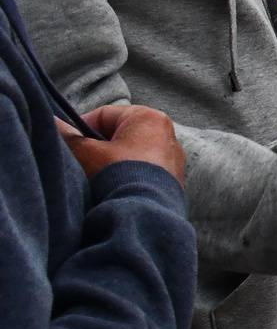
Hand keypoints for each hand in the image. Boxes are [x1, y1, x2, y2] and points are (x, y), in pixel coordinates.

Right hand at [62, 104, 186, 183]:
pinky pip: (142, 169)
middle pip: (118, 134)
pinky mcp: (172, 179)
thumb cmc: (118, 175)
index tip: (67, 142)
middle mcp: (167, 134)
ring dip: (110, 161)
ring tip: (95, 175)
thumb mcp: (87, 153)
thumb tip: (51, 123)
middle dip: (96, 146)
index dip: (80, 127)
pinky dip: (126, 174)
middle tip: (80, 160)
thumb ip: (68, 136)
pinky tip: (113, 186)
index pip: (104, 115)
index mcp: (149, 118)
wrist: (145, 213)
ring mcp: (172, 158)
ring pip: (130, 152)